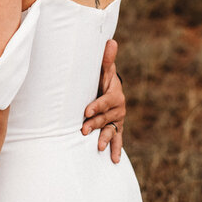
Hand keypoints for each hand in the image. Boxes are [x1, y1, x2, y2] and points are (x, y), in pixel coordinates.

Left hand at [81, 38, 124, 162]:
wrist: (108, 89)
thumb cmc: (102, 78)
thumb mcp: (104, 68)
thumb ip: (106, 58)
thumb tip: (111, 41)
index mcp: (115, 94)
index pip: (106, 101)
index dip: (97, 106)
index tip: (87, 111)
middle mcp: (119, 108)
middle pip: (106, 118)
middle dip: (95, 124)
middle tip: (83, 130)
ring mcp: (118, 120)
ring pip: (112, 130)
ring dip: (105, 139)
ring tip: (99, 147)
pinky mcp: (116, 129)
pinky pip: (118, 140)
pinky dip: (116, 149)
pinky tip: (114, 160)